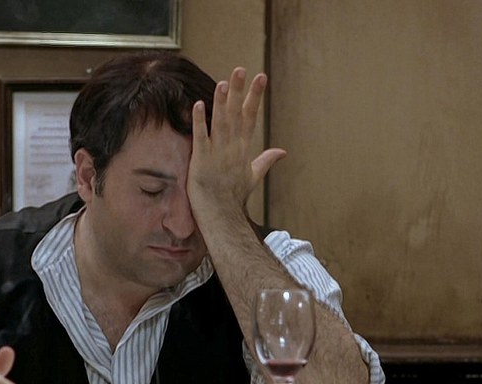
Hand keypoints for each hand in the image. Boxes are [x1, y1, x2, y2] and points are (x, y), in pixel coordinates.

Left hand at [188, 67, 286, 218]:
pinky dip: (200, 121)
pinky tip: (199, 104)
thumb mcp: (253, 176)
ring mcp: (218, 153)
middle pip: (237, 114)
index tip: (260, 77)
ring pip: (221, 122)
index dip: (255, 96)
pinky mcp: (202, 161)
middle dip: (240, 91)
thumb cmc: (234, 196)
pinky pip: (201, 137)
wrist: (221, 214)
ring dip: (222, 102)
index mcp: (244, 148)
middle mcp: (233, 147)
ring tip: (224, 82)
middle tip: (241, 69)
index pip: (251, 117)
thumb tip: (283, 151)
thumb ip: (266, 160)